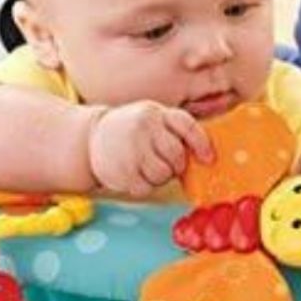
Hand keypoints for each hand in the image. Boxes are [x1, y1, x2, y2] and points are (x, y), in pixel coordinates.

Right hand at [88, 101, 213, 197]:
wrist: (93, 137)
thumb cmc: (132, 131)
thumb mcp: (152, 120)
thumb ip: (173, 132)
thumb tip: (205, 157)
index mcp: (156, 113)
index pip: (187, 126)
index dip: (201, 144)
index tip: (208, 159)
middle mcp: (144, 127)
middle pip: (176, 156)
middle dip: (176, 165)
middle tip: (165, 163)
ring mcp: (131, 149)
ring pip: (163, 174)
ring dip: (159, 177)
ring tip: (146, 167)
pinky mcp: (122, 170)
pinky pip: (146, 188)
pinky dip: (144, 186)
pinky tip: (134, 175)